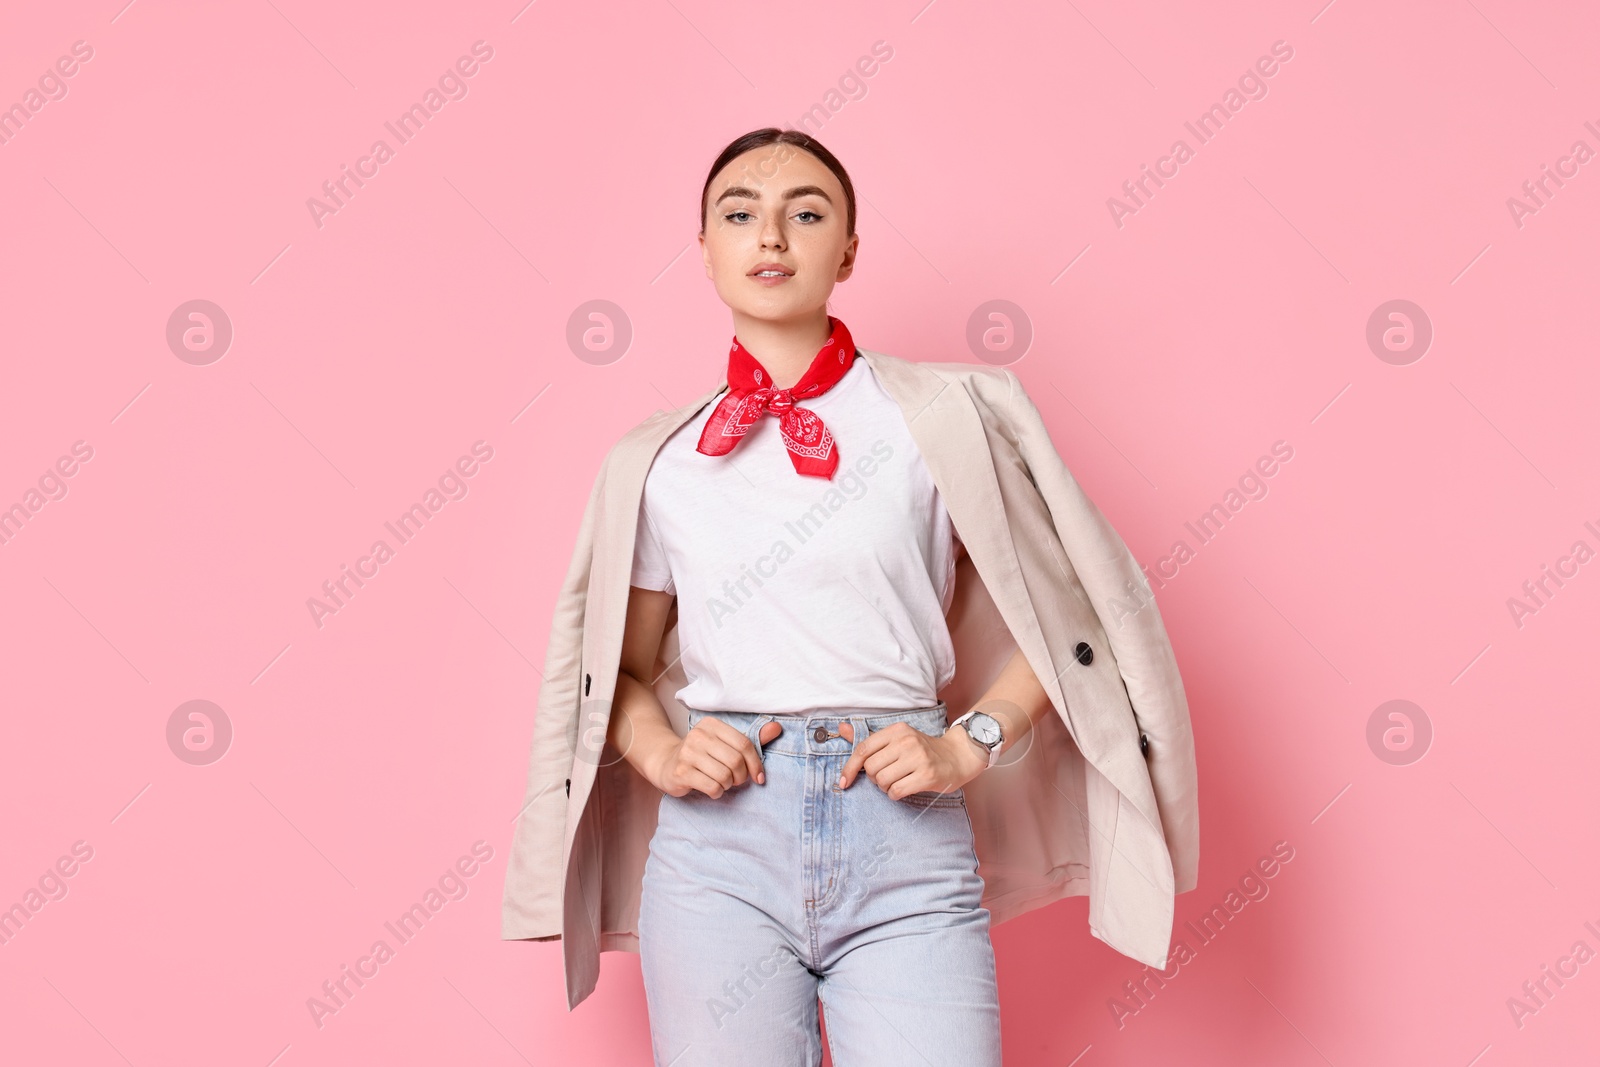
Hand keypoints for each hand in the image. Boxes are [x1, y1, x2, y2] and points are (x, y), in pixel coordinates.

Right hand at [651, 718, 783, 798]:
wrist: (666, 763)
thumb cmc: (702, 755)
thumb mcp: (725, 744)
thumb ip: (752, 739)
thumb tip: (777, 728)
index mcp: (712, 725)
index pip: (744, 743)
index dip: (755, 763)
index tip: (758, 777)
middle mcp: (698, 735)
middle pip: (735, 761)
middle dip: (741, 777)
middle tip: (736, 781)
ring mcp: (687, 753)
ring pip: (724, 775)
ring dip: (728, 785)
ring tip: (722, 783)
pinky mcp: (681, 772)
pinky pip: (712, 787)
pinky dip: (717, 792)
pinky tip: (712, 789)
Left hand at [837, 721, 988, 800]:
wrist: (957, 756)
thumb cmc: (922, 750)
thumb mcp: (896, 738)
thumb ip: (869, 738)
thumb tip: (841, 727)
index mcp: (897, 730)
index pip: (863, 749)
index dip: (849, 767)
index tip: (844, 781)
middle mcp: (907, 742)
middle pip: (871, 768)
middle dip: (873, 778)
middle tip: (885, 777)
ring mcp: (918, 758)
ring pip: (882, 781)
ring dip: (884, 787)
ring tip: (895, 782)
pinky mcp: (927, 775)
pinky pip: (896, 791)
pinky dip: (894, 794)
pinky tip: (902, 789)